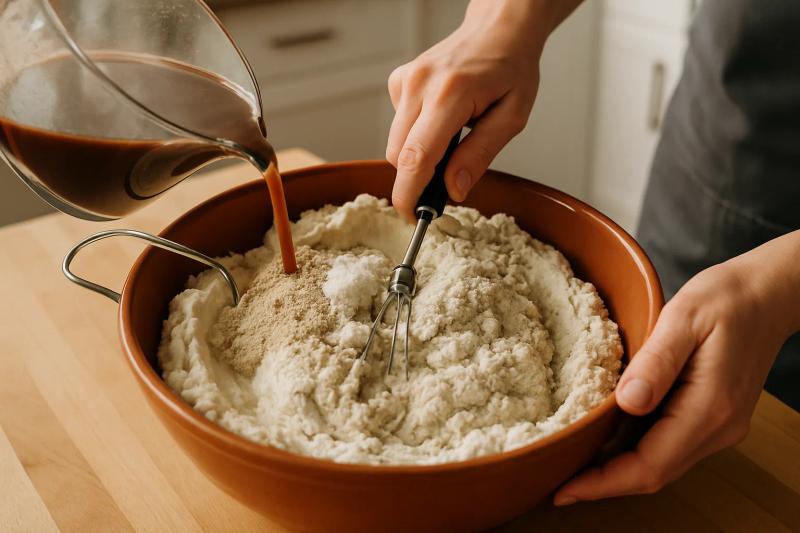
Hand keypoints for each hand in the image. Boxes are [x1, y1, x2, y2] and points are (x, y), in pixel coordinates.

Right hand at [386, 0, 547, 221]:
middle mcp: (419, 85)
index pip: (416, 157)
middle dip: (416, 178)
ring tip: (451, 141)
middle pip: (399, 156)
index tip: (412, 216)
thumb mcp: (512, 117)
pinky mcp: (398, 80)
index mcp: (450, 95)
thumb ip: (480, 155)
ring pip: (395, 143)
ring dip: (417, 155)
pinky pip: (398, 125)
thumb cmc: (510, 68)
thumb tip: (454, 190)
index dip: (409, 194)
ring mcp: (405, 80)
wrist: (497, 28)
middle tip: (444, 183)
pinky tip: (439, 119)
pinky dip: (415, 134)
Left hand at [554, 231, 799, 504]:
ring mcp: (719, 426)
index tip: (564, 490)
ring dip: (618, 471)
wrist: (769, 294)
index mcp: (710, 407)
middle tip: (557, 483)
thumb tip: (627, 403)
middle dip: (604, 483)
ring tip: (573, 464)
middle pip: (654, 474)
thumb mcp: (684, 317)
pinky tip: (606, 441)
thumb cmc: (726, 298)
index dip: (604, 482)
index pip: (650, 465)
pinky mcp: (714, 416)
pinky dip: (636, 452)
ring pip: (662, 464)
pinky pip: (670, 446)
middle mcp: (718, 427)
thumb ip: (656, 361)